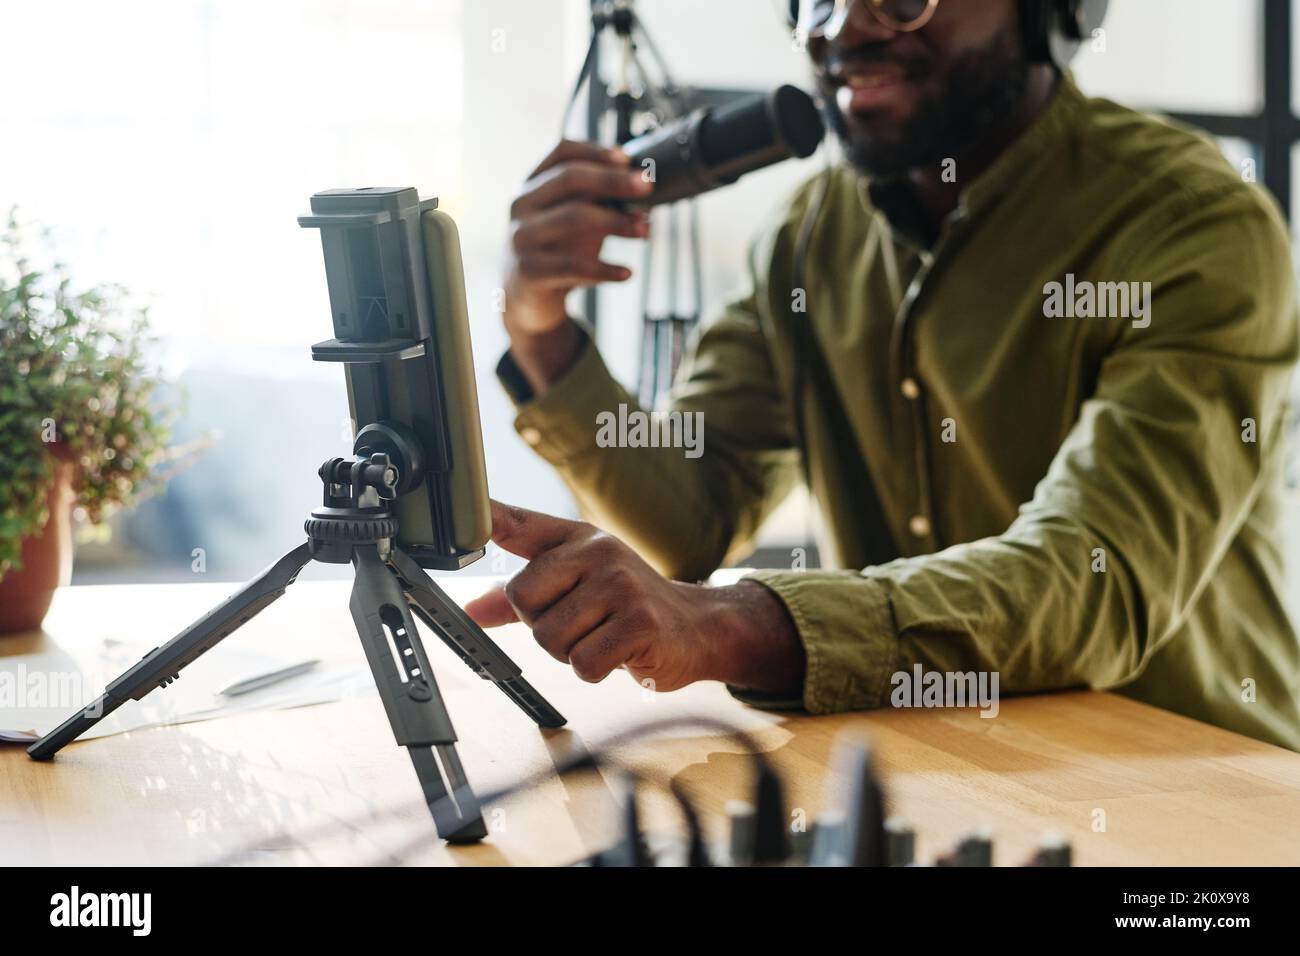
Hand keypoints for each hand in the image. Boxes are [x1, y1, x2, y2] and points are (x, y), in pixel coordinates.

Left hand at [464, 500, 805, 695]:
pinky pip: (583, 662)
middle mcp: (599, 552)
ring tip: (602, 637)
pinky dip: (594, 669)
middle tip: (581, 623)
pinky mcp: (640, 622)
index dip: (490, 518)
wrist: (696, 626)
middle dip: (544, 625)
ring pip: (551, 637)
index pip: (522, 524)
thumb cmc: (627, 605)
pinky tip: (618, 653)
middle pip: (524, 599)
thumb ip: (521, 597)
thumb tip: (470, 610)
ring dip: (571, 652)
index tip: (466, 511)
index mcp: (578, 539)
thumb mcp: (576, 589)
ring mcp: (621, 585)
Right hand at [502, 140, 653, 391]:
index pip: (561, 151)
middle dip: (613, 179)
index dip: (595, 149)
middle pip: (569, 178)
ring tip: (645, 230)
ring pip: (573, 217)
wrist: (526, 300)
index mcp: (532, 184)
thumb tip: (643, 190)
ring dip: (616, 221)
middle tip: (646, 186)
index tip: (626, 158)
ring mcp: (521, 237)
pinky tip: (627, 273)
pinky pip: (572, 266)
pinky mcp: (529, 270)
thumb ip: (599, 201)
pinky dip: (605, 270)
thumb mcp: (575, 220)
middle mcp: (521, 204)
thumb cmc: (556, 251)